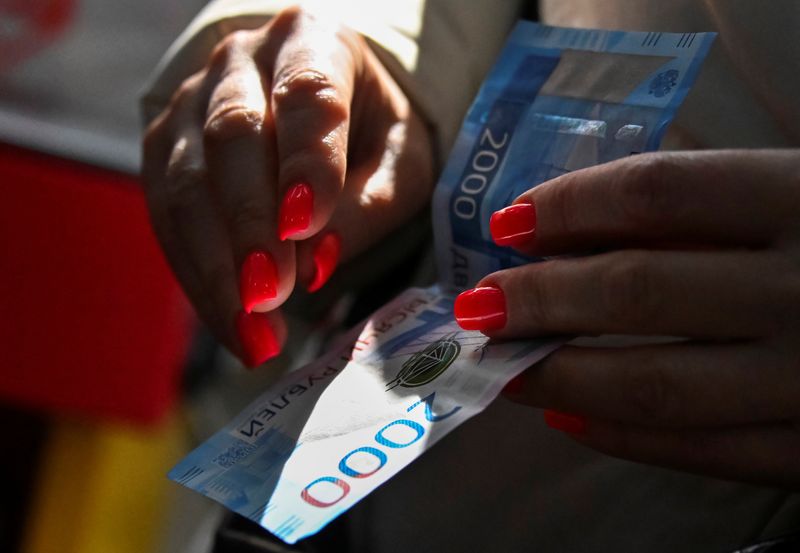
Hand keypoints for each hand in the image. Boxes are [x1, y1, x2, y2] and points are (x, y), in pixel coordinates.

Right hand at [142, 7, 433, 366]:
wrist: (315, 104)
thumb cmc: (371, 131)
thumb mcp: (401, 159)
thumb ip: (371, 201)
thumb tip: (316, 260)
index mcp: (314, 40)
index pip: (307, 94)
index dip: (305, 163)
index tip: (305, 229)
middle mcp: (242, 59)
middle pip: (232, 136)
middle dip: (250, 225)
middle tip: (271, 297)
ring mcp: (191, 100)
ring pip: (186, 180)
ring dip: (215, 265)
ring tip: (251, 332)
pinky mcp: (164, 146)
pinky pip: (165, 213)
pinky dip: (195, 272)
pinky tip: (226, 319)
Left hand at [455, 150, 799, 488]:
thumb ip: (714, 211)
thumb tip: (579, 232)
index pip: (656, 194)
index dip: (569, 206)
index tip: (509, 225)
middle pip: (636, 289)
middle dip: (539, 298)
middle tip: (479, 305)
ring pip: (653, 382)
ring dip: (559, 374)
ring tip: (502, 366)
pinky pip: (702, 451)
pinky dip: (622, 436)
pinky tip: (569, 420)